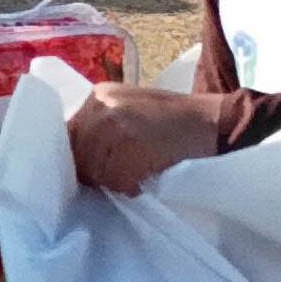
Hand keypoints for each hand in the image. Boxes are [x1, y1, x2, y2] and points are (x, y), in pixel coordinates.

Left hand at [56, 82, 239, 195]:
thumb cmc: (174, 122)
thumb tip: (74, 161)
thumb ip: (101, 127)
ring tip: (135, 177)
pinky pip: (116, 178)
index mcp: (99, 95)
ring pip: (95, 169)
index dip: (79, 158)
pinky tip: (143, 181)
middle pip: (79, 155)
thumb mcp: (131, 111)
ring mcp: (117, 122)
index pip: (68, 135)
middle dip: (96, 172)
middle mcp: (103, 105)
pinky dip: (129, 186)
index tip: (94, 170)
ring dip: (114, 181)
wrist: (212, 121)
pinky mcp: (132, 141)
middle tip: (122, 176)